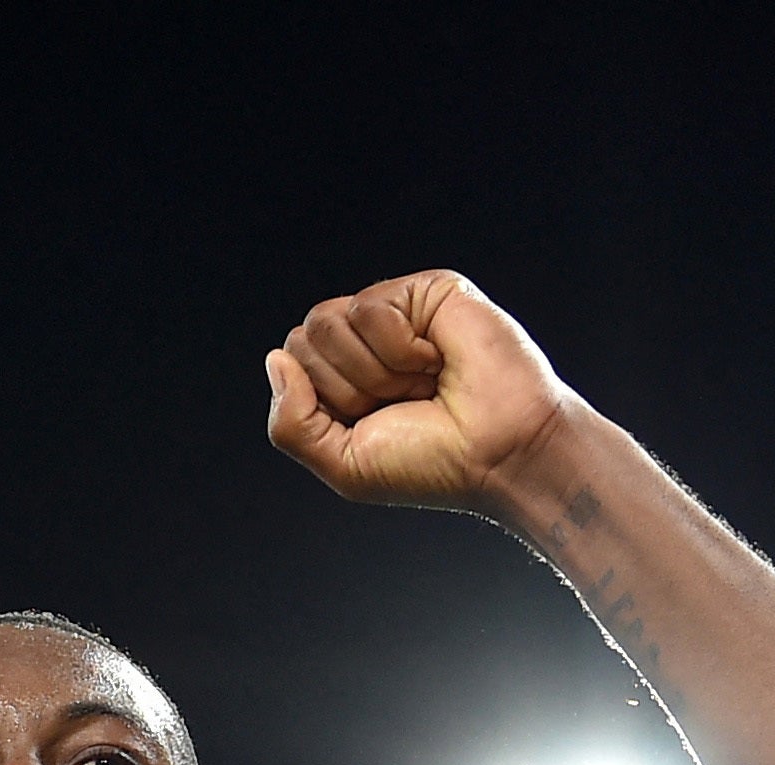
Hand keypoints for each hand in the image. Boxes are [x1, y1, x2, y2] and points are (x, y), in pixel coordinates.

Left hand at [264, 272, 576, 516]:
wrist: (497, 452)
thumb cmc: (430, 463)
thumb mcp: (340, 462)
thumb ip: (290, 423)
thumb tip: (276, 360)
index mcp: (341, 382)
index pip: (290, 365)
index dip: (324, 402)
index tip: (373, 423)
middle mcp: (364, 345)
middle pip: (303, 341)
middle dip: (346, 388)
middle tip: (401, 403)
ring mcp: (393, 315)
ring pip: (325, 321)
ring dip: (372, 370)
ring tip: (420, 383)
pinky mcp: (423, 291)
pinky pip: (369, 307)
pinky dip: (398, 347)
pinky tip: (435, 359)